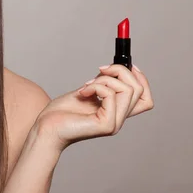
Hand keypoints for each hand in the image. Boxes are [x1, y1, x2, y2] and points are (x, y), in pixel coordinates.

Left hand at [32, 64, 153, 152]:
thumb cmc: (61, 112)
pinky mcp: (106, 125)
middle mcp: (119, 119)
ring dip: (105, 79)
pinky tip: (82, 92)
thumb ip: (103, 84)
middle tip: (100, 69)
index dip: (141, 79)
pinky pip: (111, 95)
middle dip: (120, 71)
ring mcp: (114, 123)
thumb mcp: (87, 91)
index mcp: (116, 112)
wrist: (46, 127)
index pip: (145, 99)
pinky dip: (96, 86)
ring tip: (86, 85)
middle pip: (139, 90)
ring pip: (127, 90)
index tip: (127, 65)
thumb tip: (114, 69)